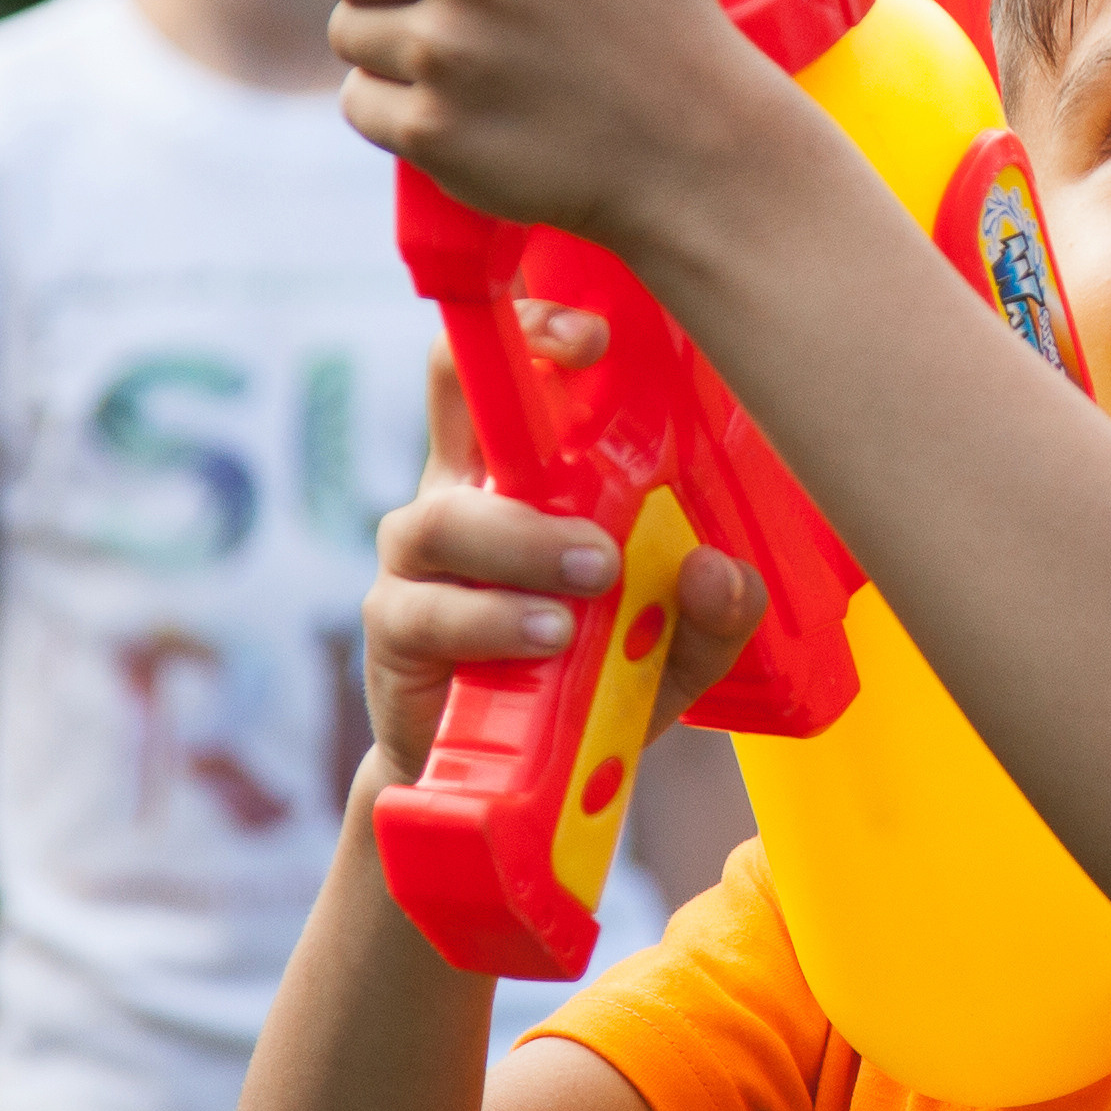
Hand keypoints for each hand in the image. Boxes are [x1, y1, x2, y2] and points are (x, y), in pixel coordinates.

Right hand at [363, 321, 765, 786]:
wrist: (508, 784)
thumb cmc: (591, 681)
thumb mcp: (675, 648)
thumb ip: (715, 612)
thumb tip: (715, 570)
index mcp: (521, 470)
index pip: (510, 363)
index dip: (535, 326)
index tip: (594, 335)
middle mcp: (461, 492)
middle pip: (454, 391)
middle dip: (517, 377)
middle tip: (594, 392)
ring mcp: (418, 561)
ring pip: (444, 517)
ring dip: (525, 540)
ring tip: (594, 574)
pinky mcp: (395, 631)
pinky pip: (429, 612)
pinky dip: (494, 622)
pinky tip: (547, 637)